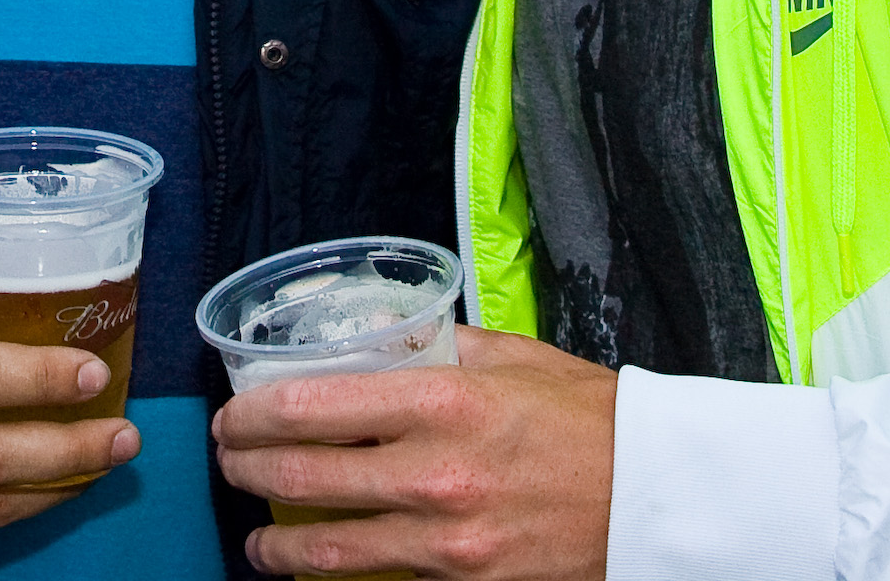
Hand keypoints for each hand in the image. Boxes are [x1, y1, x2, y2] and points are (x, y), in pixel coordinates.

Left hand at [211, 327, 614, 579]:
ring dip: (277, 543)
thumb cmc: (586, 416)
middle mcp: (435, 473)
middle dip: (247, 469)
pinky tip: (318, 564)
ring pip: (330, 548)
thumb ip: (433, 345)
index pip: (311, 406)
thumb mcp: (507, 357)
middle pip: (303, 477)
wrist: (658, 493)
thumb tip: (375, 334)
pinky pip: (382, 579)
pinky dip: (338, 574)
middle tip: (232, 461)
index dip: (253, 412)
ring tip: (257, 537)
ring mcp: (449, 539)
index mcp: (441, 401)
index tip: (234, 412)